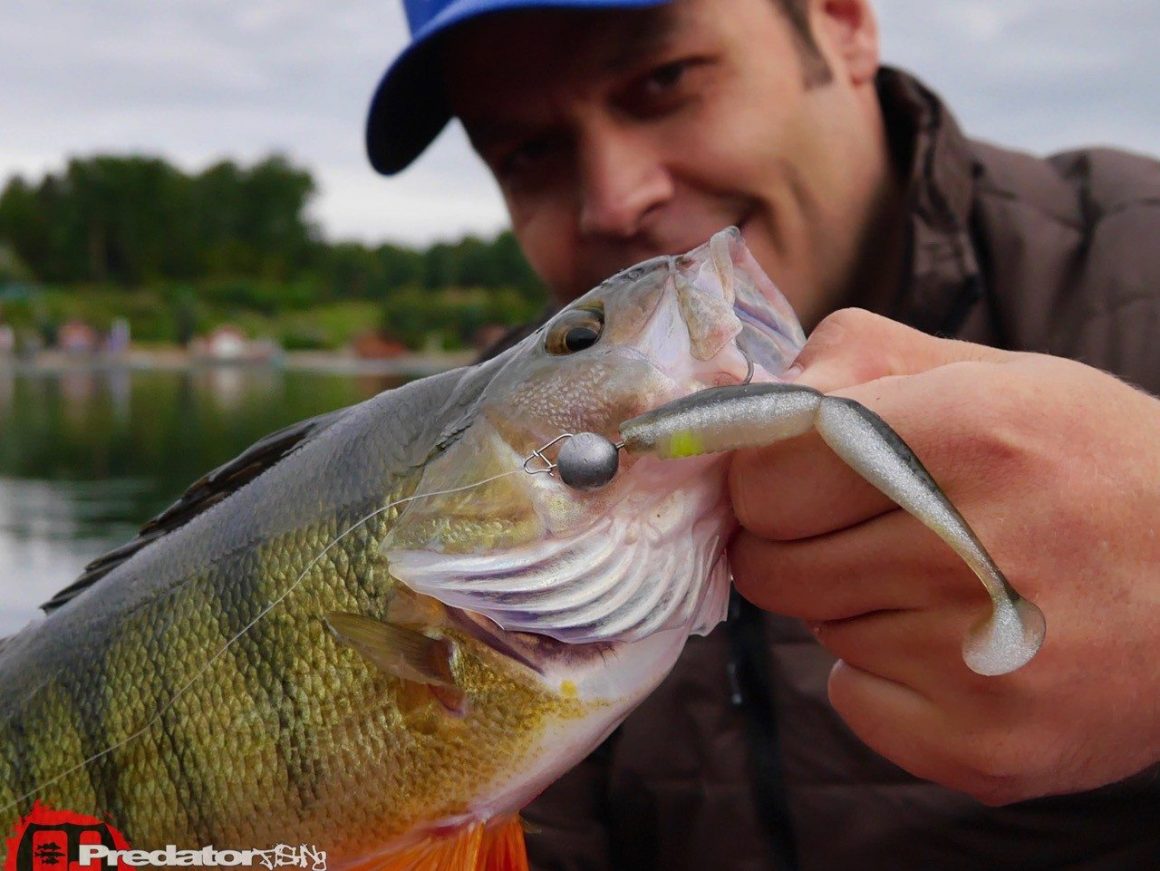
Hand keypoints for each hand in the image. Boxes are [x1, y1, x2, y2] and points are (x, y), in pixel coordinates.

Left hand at [728, 308, 1159, 803]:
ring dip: (855, 607)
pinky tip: (957, 648)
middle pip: (774, 567)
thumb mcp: (992, 374)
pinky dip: (885, 679)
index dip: (769, 483)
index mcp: (968, 435)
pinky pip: (855, 701)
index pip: (765, 480)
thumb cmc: (1089, 464)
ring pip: (820, 631)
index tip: (799, 485)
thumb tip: (755, 400)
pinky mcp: (988, 747)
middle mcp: (970, 550)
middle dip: (799, 547)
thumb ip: (858, 362)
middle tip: (869, 534)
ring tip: (945, 585)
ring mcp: (981, 662)